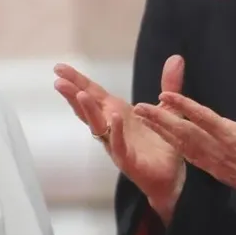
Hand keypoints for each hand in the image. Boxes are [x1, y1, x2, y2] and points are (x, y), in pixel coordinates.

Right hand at [53, 56, 186, 222]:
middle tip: (58, 80)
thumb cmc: (162, 143)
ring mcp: (116, 144)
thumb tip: (176, 58)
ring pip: (98, 126)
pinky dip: (116, 131)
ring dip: (88, 111)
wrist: (171, 176)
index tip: (59, 68)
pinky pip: (119, 145)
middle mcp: (111, 127)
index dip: (77, 80)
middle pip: (88, 108)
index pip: (93, 93)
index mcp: (117, 113)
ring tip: (79, 95)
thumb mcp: (167, 109)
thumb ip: (169, 84)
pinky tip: (113, 117)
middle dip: (73, 94)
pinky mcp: (128, 160)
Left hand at [133, 73, 235, 210]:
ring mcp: (214, 162)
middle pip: (183, 131)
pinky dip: (174, 146)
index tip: (164, 95)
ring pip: (181, 145)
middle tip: (138, 107)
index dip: (182, 105)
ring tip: (143, 119)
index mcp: (233, 137)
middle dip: (159, 119)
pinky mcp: (215, 171)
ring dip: (161, 131)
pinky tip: (164, 138)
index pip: (202, 117)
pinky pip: (189, 156)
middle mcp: (218, 149)